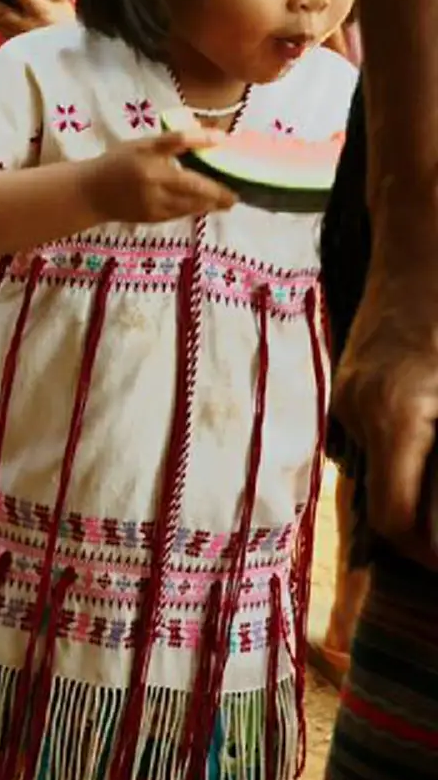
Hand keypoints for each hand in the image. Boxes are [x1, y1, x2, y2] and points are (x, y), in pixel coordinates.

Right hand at [85, 128, 236, 224]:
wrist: (91, 193)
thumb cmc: (117, 163)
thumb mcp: (139, 145)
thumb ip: (167, 143)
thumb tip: (205, 137)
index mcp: (145, 152)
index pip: (176, 141)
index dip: (201, 139)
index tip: (223, 139)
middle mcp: (150, 177)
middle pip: (191, 183)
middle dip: (217, 190)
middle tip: (235, 193)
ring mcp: (151, 200)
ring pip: (188, 203)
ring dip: (211, 203)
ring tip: (227, 202)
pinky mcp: (151, 216)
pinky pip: (179, 213)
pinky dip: (195, 209)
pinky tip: (207, 207)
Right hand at [332, 251, 437, 558]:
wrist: (427, 223)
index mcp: (396, 413)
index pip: (396, 520)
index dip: (431, 556)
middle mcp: (360, 410)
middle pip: (388, 504)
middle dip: (430, 530)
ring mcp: (350, 395)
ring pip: (385, 472)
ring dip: (424, 492)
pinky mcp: (354, 382)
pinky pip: (383, 441)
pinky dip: (415, 457)